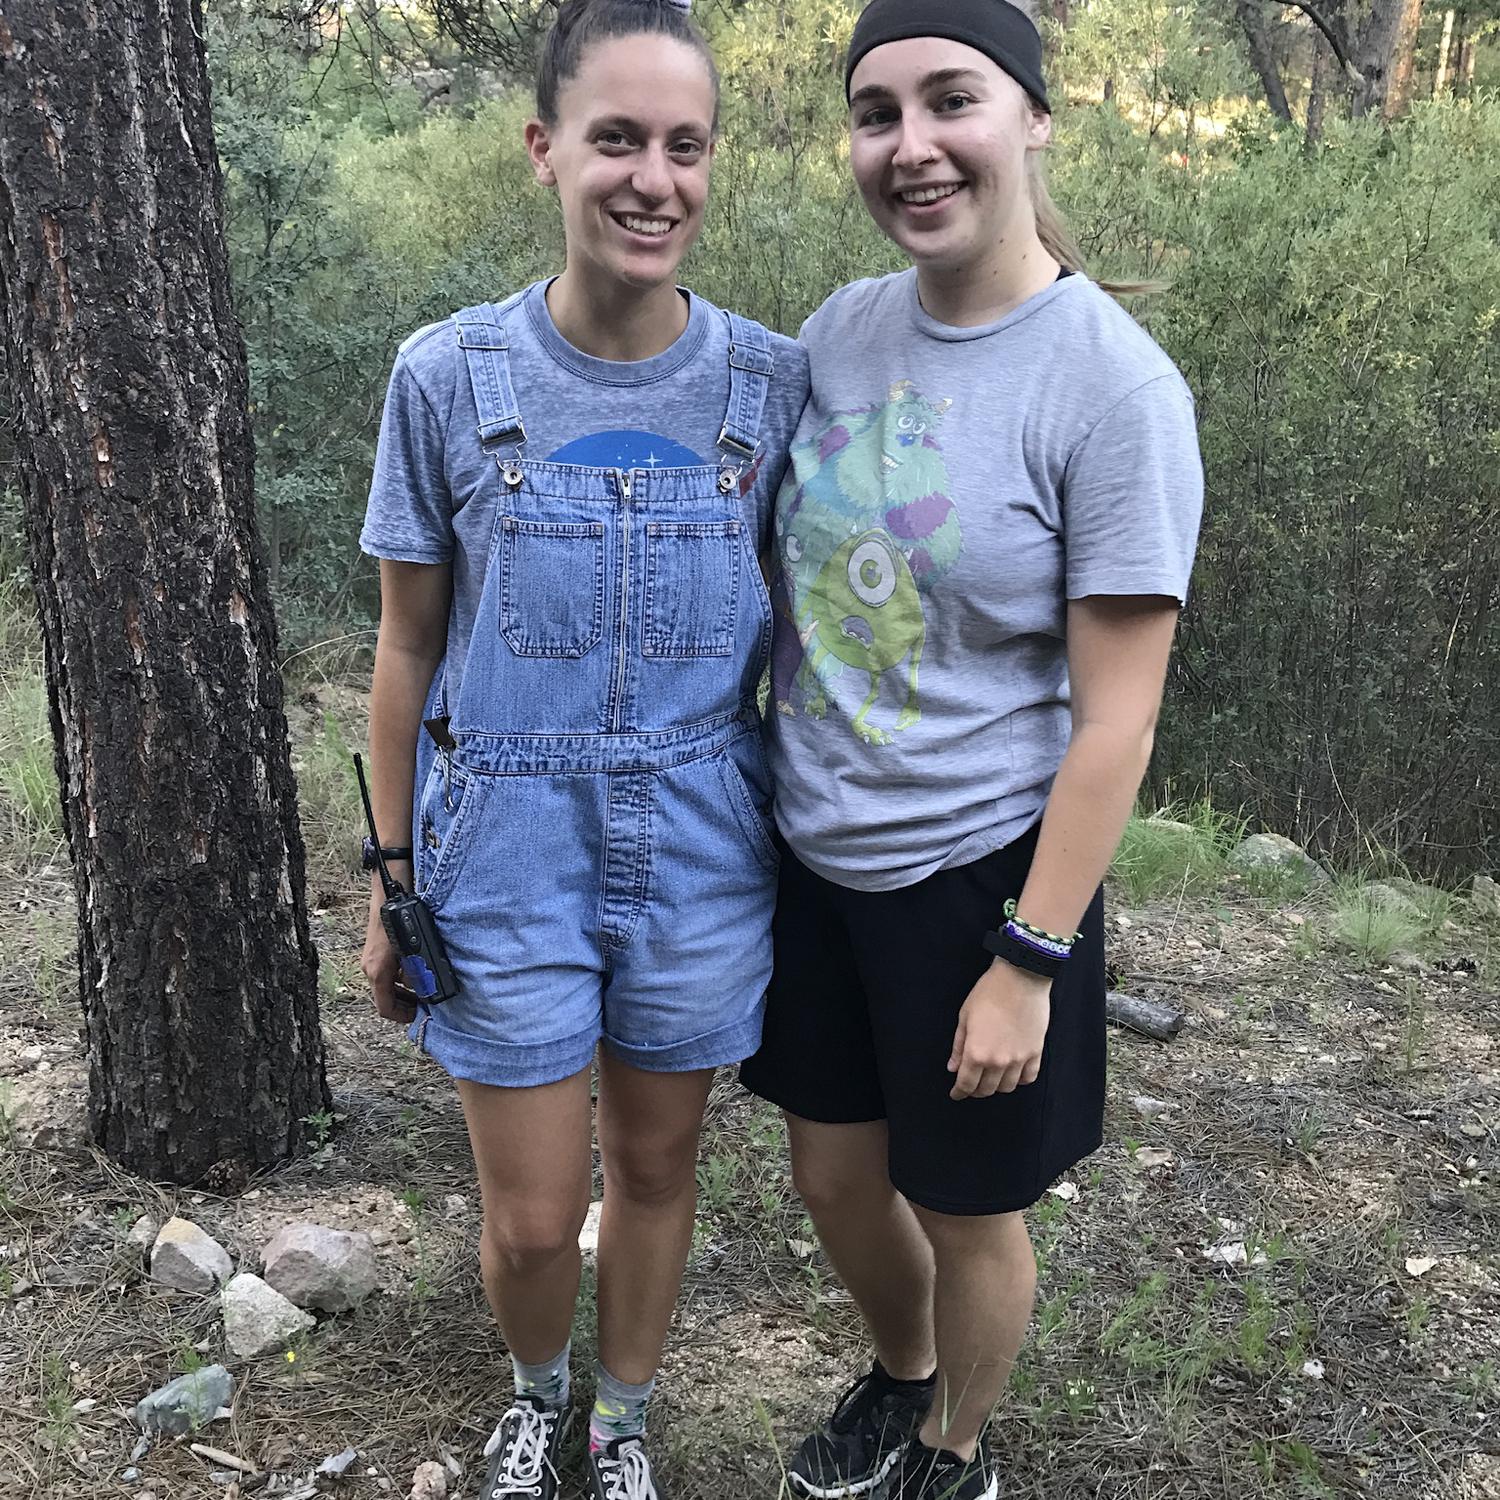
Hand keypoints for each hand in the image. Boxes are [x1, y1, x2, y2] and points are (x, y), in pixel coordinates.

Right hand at [361, 866, 417, 1025]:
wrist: (389, 893)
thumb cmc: (402, 921)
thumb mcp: (414, 952)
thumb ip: (418, 975)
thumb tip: (425, 992)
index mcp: (378, 972)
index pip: (385, 1008)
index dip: (402, 1016)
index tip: (418, 1015)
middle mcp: (370, 968)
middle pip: (385, 998)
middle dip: (405, 1003)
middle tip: (424, 1003)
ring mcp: (371, 959)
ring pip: (386, 985)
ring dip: (404, 989)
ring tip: (423, 987)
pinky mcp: (375, 950)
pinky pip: (387, 971)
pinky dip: (400, 975)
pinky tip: (415, 968)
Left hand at [947, 960, 1051, 1099]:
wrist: (1020, 978)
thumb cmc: (988, 993)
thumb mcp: (965, 1017)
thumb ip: (958, 1046)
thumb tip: (953, 1068)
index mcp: (976, 1053)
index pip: (966, 1084)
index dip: (959, 1092)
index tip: (956, 1094)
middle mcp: (998, 1062)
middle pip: (986, 1090)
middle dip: (975, 1091)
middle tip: (971, 1085)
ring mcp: (1019, 1059)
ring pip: (1007, 1087)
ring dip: (997, 1086)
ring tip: (991, 1078)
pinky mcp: (1035, 1052)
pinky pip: (1028, 1077)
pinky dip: (1019, 1080)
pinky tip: (1013, 1073)